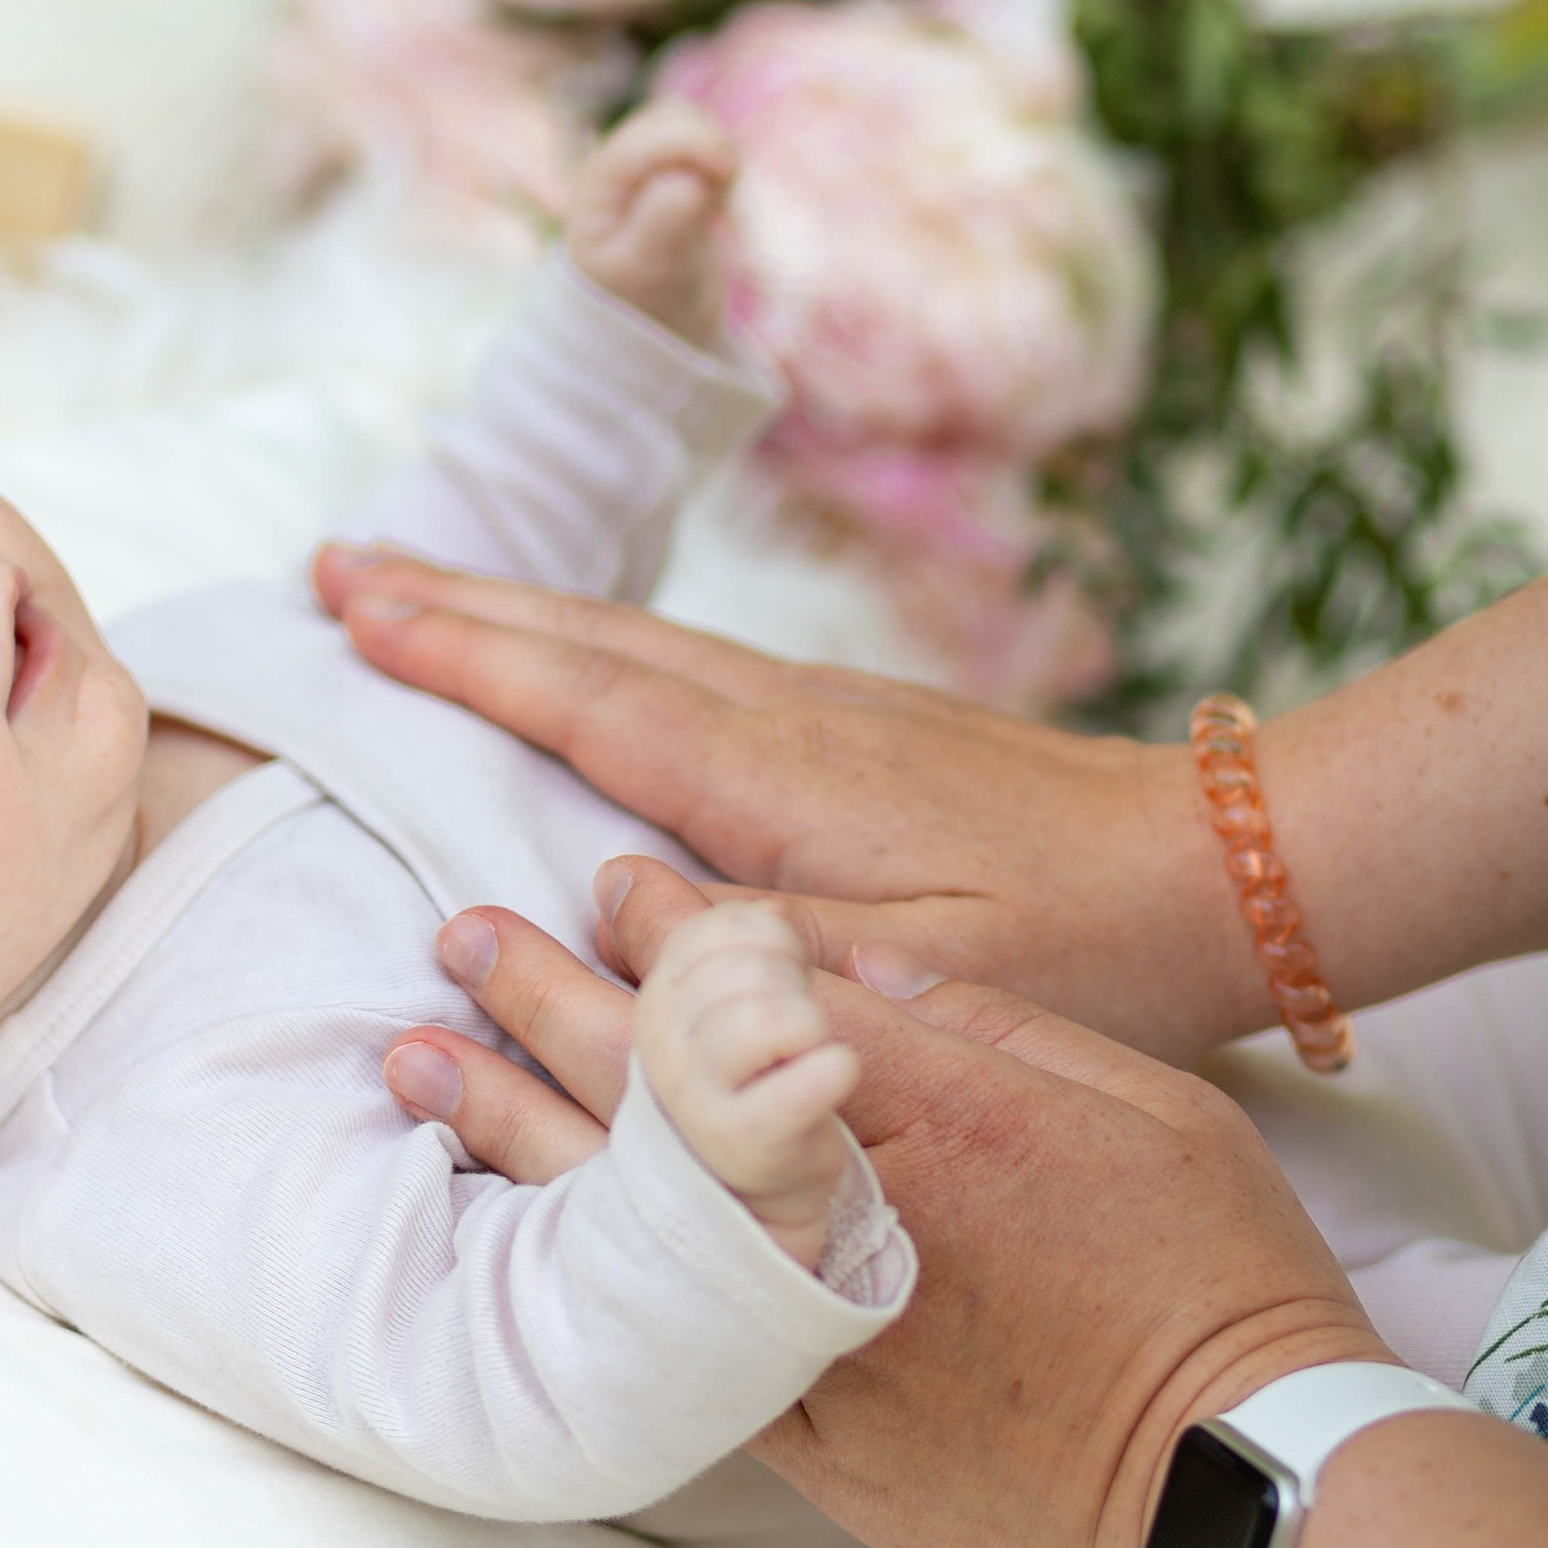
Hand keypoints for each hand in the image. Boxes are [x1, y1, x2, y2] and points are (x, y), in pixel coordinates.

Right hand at [320, 558, 1261, 1062]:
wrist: (1217, 865)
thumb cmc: (1071, 944)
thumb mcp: (910, 978)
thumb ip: (751, 950)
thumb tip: (603, 911)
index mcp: (772, 772)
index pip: (580, 699)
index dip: (460, 658)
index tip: (354, 617)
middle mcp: (783, 715)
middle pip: (587, 639)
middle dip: (453, 602)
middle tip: (331, 569)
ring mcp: (821, 708)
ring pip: (635, 640)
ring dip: (515, 613)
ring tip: (416, 592)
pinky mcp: (858, 723)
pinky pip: (685, 665)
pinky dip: (596, 646)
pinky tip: (580, 661)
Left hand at [392, 857, 1378, 1547]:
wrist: (1240, 1488)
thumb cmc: (1219, 1281)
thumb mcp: (1139, 1101)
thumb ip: (988, 1023)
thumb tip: (861, 961)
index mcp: (936, 1116)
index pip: (766, 993)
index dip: (672, 927)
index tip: (606, 874)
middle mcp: (845, 1214)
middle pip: (661, 1085)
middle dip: (548, 998)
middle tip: (459, 934)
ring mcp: (807, 1332)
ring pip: (624, 1210)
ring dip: (509, 1125)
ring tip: (414, 1060)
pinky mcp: (797, 1435)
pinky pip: (651, 1341)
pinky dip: (562, 1274)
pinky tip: (492, 1232)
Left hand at [565, 101, 736, 346]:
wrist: (655, 316)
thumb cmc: (645, 299)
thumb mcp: (651, 271)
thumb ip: (663, 225)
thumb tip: (687, 180)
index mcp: (600, 184)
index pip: (646, 140)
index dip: (690, 143)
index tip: (727, 171)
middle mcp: (619, 162)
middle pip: (673, 118)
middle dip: (708, 144)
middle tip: (727, 191)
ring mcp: (646, 160)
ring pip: (694, 122)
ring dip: (717, 152)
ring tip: (716, 209)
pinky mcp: (675, 163)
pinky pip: (709, 140)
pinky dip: (723, 163)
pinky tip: (717, 205)